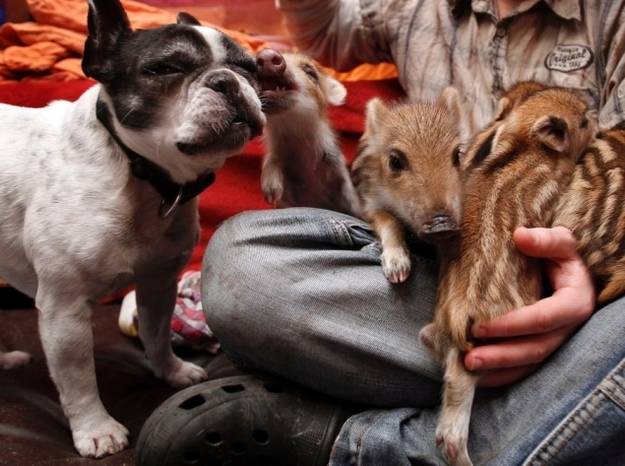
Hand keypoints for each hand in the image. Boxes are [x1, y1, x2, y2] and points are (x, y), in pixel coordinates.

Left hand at [464, 226, 594, 386]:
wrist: (564, 268)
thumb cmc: (560, 254)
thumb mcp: (560, 242)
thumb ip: (546, 240)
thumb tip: (520, 236)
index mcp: (573, 303)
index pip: (542, 318)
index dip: (511, 325)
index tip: (479, 326)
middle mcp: (565, 329)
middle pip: (534, 349)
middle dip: (500, 356)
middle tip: (469, 359)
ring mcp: (554, 342)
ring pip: (527, 363)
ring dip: (497, 370)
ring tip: (468, 370)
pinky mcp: (540, 347)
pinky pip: (522, 368)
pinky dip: (500, 374)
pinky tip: (477, 377)